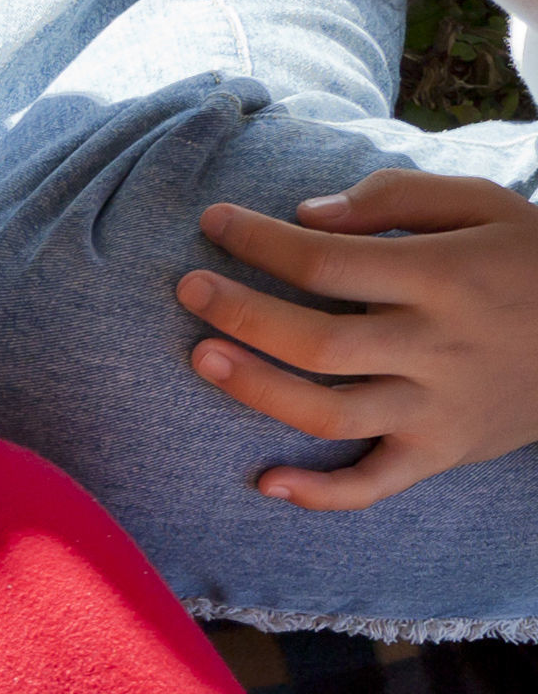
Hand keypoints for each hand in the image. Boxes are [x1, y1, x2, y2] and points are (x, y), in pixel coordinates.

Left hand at [178, 169, 537, 508]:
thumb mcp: (484, 206)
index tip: (214, 223)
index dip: (259, 242)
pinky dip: (320, 494)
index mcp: (443, 275)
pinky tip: (266, 482)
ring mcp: (437, 406)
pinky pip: (374, 486)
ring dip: (256, 390)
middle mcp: (436, 345)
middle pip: (316, 338)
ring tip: (201, 357)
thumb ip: (396, 199)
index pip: (327, 260)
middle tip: (190, 288)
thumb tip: (306, 215)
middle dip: (240, 313)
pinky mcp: (441, 452)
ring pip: (330, 412)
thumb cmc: (529, 260)